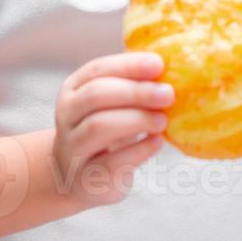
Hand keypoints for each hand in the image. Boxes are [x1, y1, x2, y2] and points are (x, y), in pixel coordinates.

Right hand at [51, 51, 173, 210]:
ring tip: (163, 121)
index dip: (129, 65)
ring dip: (136, 119)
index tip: (159, 64)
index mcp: (74, 89)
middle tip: (168, 94)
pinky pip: (111, 162)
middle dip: (135, 92)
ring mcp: (72, 149)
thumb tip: (174, 64)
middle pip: (96, 95)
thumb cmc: (109, 130)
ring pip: (98, 126)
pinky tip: (157, 143)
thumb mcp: (114, 104)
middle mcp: (66, 116)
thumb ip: (135, 84)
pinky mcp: (85, 179)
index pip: (98, 70)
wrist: (84, 179)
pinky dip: (138, 150)